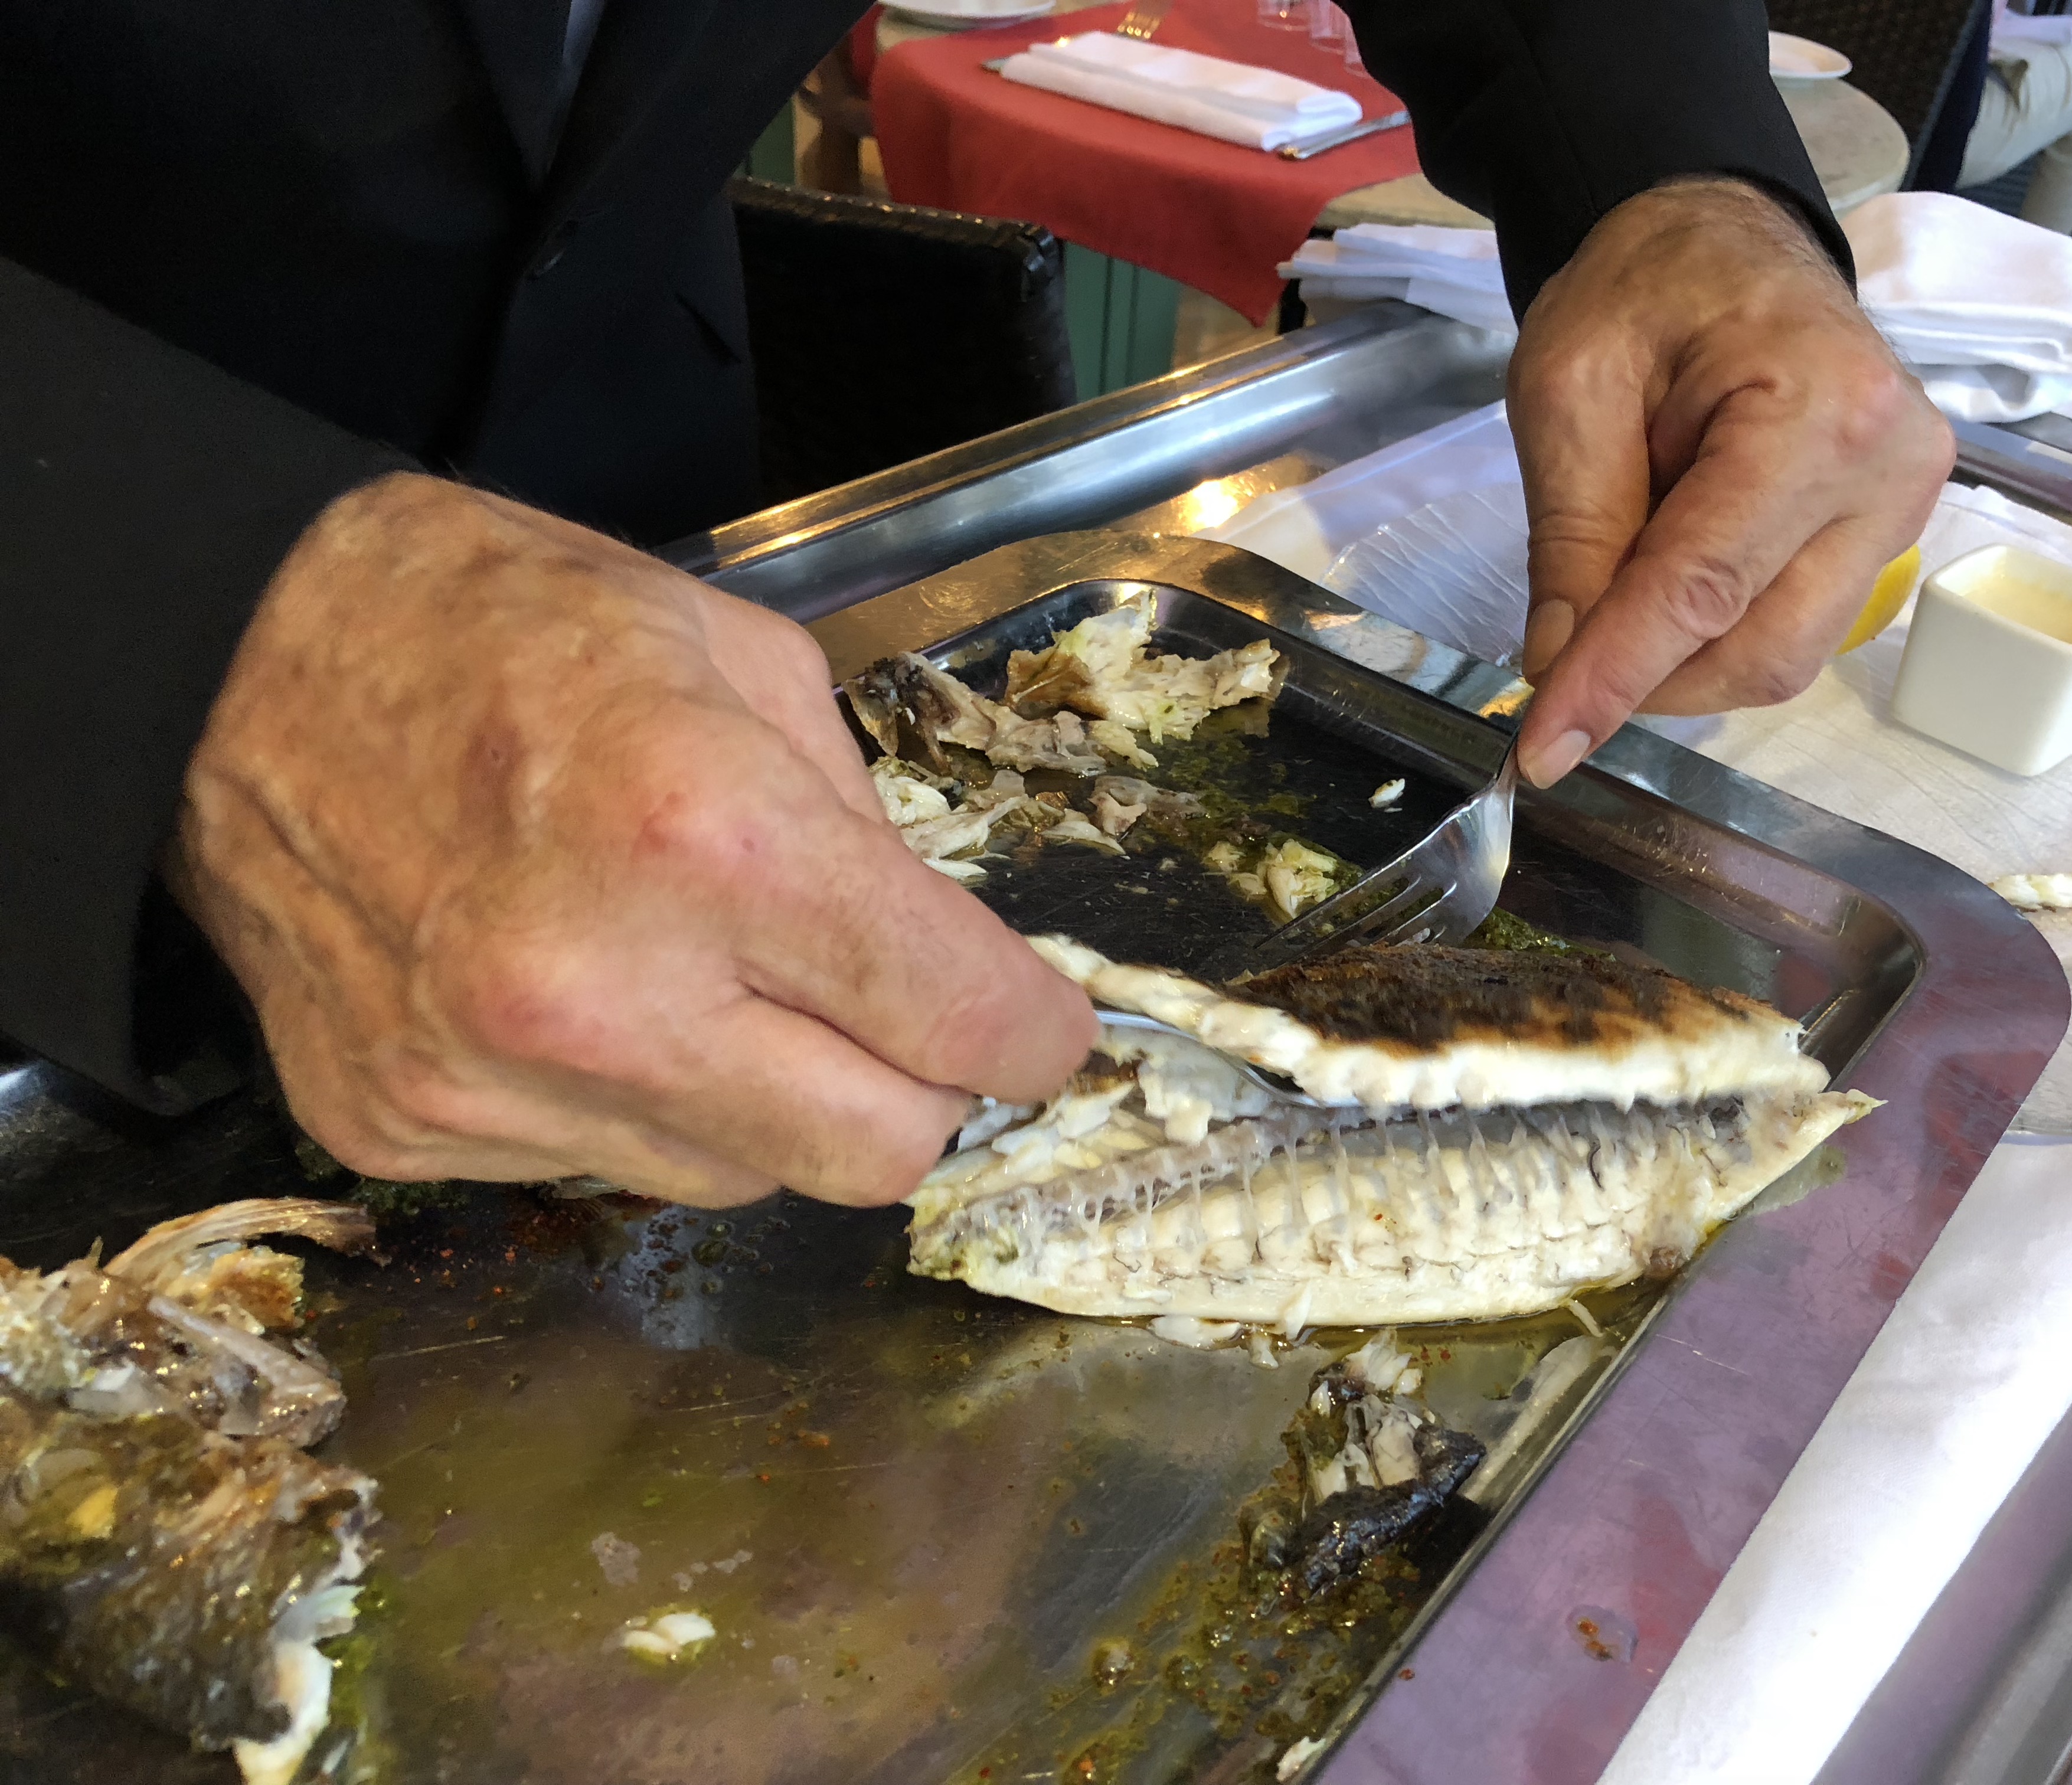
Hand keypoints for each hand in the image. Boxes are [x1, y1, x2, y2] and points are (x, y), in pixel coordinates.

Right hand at [166, 474, 1095, 1206]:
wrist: (228, 659)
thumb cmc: (501, 626)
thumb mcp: (740, 658)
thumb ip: (864, 824)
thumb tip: (944, 955)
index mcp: (710, 838)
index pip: (955, 1019)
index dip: (1033, 1034)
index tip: (1043, 1031)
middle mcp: (603, 992)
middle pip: (874, 1157)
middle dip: (919, 1092)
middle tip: (899, 1022)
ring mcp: (491, 1083)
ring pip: (741, 1180)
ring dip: (769, 1101)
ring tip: (706, 980)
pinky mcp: (404, 1132)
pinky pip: (599, 1167)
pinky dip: (633, 1104)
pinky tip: (588, 1000)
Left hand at [1506, 177, 1953, 786]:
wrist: (1720, 237)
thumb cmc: (1647, 286)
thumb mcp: (1570, 388)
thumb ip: (1573, 534)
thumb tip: (1558, 664)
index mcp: (1821, 410)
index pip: (1702, 590)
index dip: (1615, 679)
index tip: (1544, 747)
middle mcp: (1889, 468)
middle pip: (1759, 648)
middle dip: (1648, 678)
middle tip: (1561, 652)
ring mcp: (1902, 505)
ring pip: (1781, 655)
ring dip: (1680, 659)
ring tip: (1622, 578)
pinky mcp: (1886, 530)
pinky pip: (1794, 625)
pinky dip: (1713, 631)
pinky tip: (1668, 577)